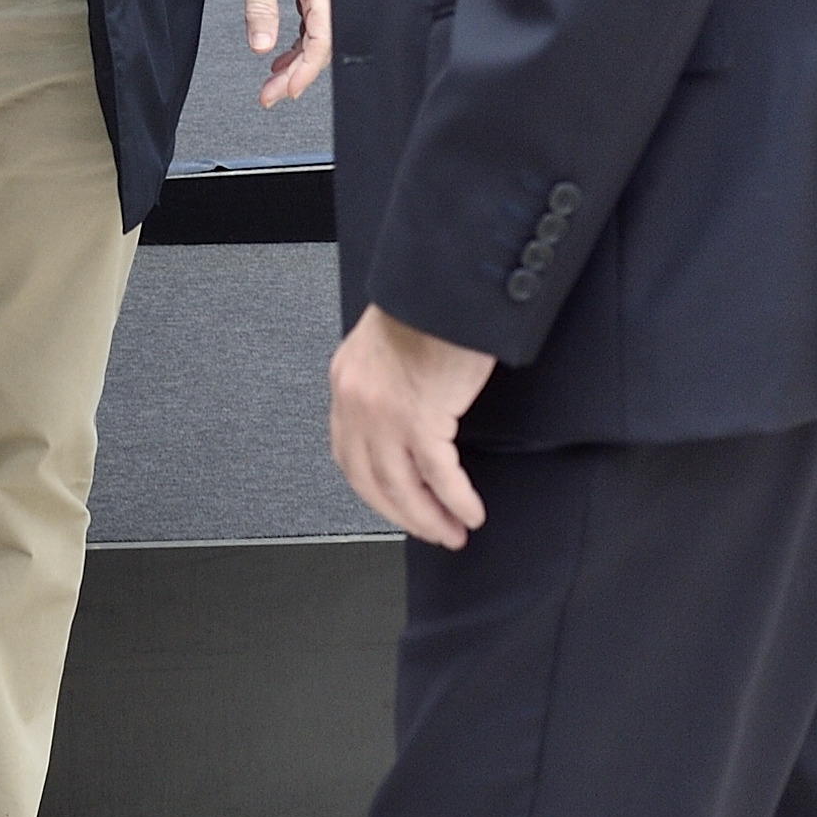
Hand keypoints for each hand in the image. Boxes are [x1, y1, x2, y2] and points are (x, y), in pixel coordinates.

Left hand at [238, 0, 331, 105]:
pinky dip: (297, 45)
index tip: (287, 91)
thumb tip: (260, 45)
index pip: (321, 41)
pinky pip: (313, 26)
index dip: (304, 72)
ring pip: (317, 39)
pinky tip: (281, 58)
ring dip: (296, 63)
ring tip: (272, 80)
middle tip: (271, 94)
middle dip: (296, 75)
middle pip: (320, 46)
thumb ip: (260, 9)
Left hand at [329, 303, 493, 548]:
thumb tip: (406, 410)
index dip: (374, 488)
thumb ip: (387, 379)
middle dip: (404, 515)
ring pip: (402, 488)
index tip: (397, 505)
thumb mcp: (389, 344)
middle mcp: (356, 403)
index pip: (349, 454)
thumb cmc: (429, 303)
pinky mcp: (420, 420)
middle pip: (372, 481)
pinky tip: (470, 511)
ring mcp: (384, 415)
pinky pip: (438, 477)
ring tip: (453, 532)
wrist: (445, 284)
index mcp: (347, 382)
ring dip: (430, 518)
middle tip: (431, 532)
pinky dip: (455, 501)